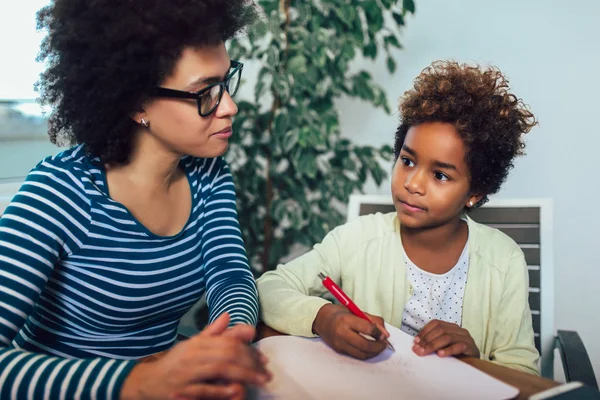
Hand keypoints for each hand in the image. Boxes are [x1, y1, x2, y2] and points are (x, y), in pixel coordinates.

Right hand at [121, 313, 270, 399]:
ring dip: (243, 374)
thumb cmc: (175, 363)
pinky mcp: (182, 390)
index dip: (248, 349)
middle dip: (250, 362)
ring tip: (260, 380)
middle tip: (265, 371)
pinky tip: (236, 389)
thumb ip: (212, 333)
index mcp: (198, 343)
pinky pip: (204, 388)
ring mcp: (187, 372)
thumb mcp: (193, 345)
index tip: (262, 358)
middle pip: (228, 353)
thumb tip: (228, 316)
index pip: (229, 342)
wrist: (147, 381)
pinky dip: (221, 389)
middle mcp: (193, 354)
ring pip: (220, 368)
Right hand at [312, 304, 389, 359]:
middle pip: (365, 345)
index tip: (385, 334)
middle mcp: (341, 332)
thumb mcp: (357, 311)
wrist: (321, 319)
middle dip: (378, 347)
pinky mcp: (339, 350)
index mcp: (346, 319)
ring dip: (374, 352)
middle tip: (385, 344)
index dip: (379, 333)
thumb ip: (373, 321)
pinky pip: (356, 355)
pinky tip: (370, 349)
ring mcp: (339, 343)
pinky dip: (366, 353)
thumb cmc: (341, 313)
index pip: (367, 329)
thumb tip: (385, 334)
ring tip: (379, 347)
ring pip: (362, 354)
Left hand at [413, 319, 479, 357]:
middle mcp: (458, 330)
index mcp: (451, 326)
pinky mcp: (471, 347)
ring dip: (433, 345)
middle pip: (440, 330)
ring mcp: (466, 337)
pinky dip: (448, 350)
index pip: (436, 323)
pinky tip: (440, 354)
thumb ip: (433, 342)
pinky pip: (459, 346)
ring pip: (447, 337)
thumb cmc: (457, 354)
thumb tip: (417, 345)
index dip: (424, 331)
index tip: (415, 341)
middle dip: (427, 340)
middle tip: (418, 349)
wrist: (475, 363)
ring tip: (425, 352)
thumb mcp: (443, 346)